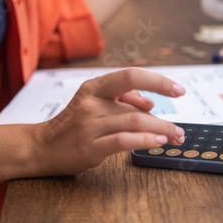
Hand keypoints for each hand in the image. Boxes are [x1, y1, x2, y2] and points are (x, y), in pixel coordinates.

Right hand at [29, 68, 185, 175]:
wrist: (41, 146)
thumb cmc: (72, 124)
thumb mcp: (93, 102)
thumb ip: (121, 98)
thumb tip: (149, 102)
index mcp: (94, 87)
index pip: (131, 76)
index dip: (158, 81)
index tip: (178, 90)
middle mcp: (92, 102)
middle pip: (137, 105)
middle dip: (164, 118)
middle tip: (180, 130)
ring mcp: (90, 124)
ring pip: (134, 122)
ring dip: (160, 131)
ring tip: (174, 138)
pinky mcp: (90, 147)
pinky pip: (123, 141)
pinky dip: (144, 140)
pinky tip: (156, 142)